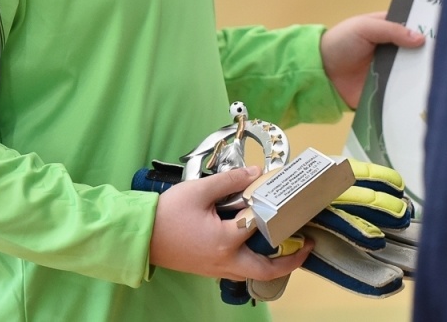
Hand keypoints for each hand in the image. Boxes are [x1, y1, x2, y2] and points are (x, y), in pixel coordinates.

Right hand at [148, 166, 311, 280]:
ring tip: (285, 244)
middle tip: (306, 246)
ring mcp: (217, 269)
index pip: (262, 230)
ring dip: (272, 263)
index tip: (295, 207)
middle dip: (291, 262)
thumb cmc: (167, 214)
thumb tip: (256, 174)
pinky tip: (256, 244)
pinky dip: (253, 261)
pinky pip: (239, 270)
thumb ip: (231, 181)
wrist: (140, 235)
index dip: (280, 215)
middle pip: (266, 271)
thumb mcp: (199, 190)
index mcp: (225, 241)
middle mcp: (225, 261)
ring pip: (252, 273)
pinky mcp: (209, 269)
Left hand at [321, 12, 423, 108]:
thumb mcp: (365, 27)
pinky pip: (405, 93)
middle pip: (420, 53)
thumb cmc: (341, 42)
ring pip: (416, 73)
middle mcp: (396, 51)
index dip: (431, 30)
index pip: (416, 28)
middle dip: (434, 55)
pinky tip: (432, 96)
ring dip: (428, 76)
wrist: (321, 72)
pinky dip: (415, 95)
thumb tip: (421, 39)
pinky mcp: (389, 91)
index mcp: (391, 30)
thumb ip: (392, 30)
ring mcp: (394, 72)